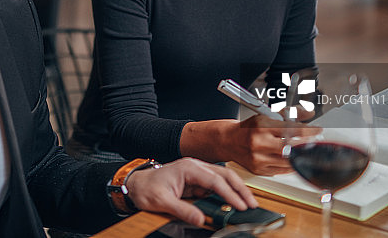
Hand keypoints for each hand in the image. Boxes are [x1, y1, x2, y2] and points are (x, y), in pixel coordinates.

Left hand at [125, 158, 257, 227]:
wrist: (136, 184)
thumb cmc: (146, 188)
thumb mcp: (161, 201)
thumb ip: (182, 210)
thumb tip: (200, 219)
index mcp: (188, 168)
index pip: (215, 180)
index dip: (229, 194)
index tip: (240, 205)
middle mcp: (195, 167)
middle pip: (224, 175)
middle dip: (240, 189)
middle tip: (252, 204)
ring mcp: (196, 173)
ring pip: (222, 179)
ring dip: (236, 190)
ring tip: (248, 203)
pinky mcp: (196, 181)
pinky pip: (215, 186)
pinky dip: (227, 193)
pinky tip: (233, 202)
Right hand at [227, 115, 319, 174]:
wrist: (228, 141)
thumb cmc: (248, 128)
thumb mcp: (266, 116)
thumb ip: (289, 115)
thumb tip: (309, 113)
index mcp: (261, 126)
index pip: (291, 129)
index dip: (309, 130)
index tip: (318, 130)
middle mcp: (259, 143)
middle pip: (291, 148)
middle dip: (306, 146)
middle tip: (314, 143)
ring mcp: (258, 158)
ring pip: (288, 161)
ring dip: (300, 157)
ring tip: (303, 151)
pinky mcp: (259, 170)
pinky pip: (282, 170)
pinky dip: (290, 165)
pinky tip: (292, 159)